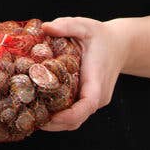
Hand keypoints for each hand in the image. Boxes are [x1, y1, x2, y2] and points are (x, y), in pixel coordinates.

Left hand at [39, 16, 129, 130]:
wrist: (120, 45)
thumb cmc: (101, 36)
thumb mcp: (84, 26)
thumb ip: (66, 25)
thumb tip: (45, 27)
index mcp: (97, 79)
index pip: (87, 104)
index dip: (69, 115)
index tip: (50, 116)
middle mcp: (98, 95)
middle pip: (77, 119)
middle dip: (54, 124)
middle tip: (29, 118)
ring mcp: (95, 100)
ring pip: (75, 120)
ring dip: (55, 123)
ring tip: (31, 116)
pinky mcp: (89, 100)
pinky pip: (75, 113)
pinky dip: (59, 116)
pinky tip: (41, 109)